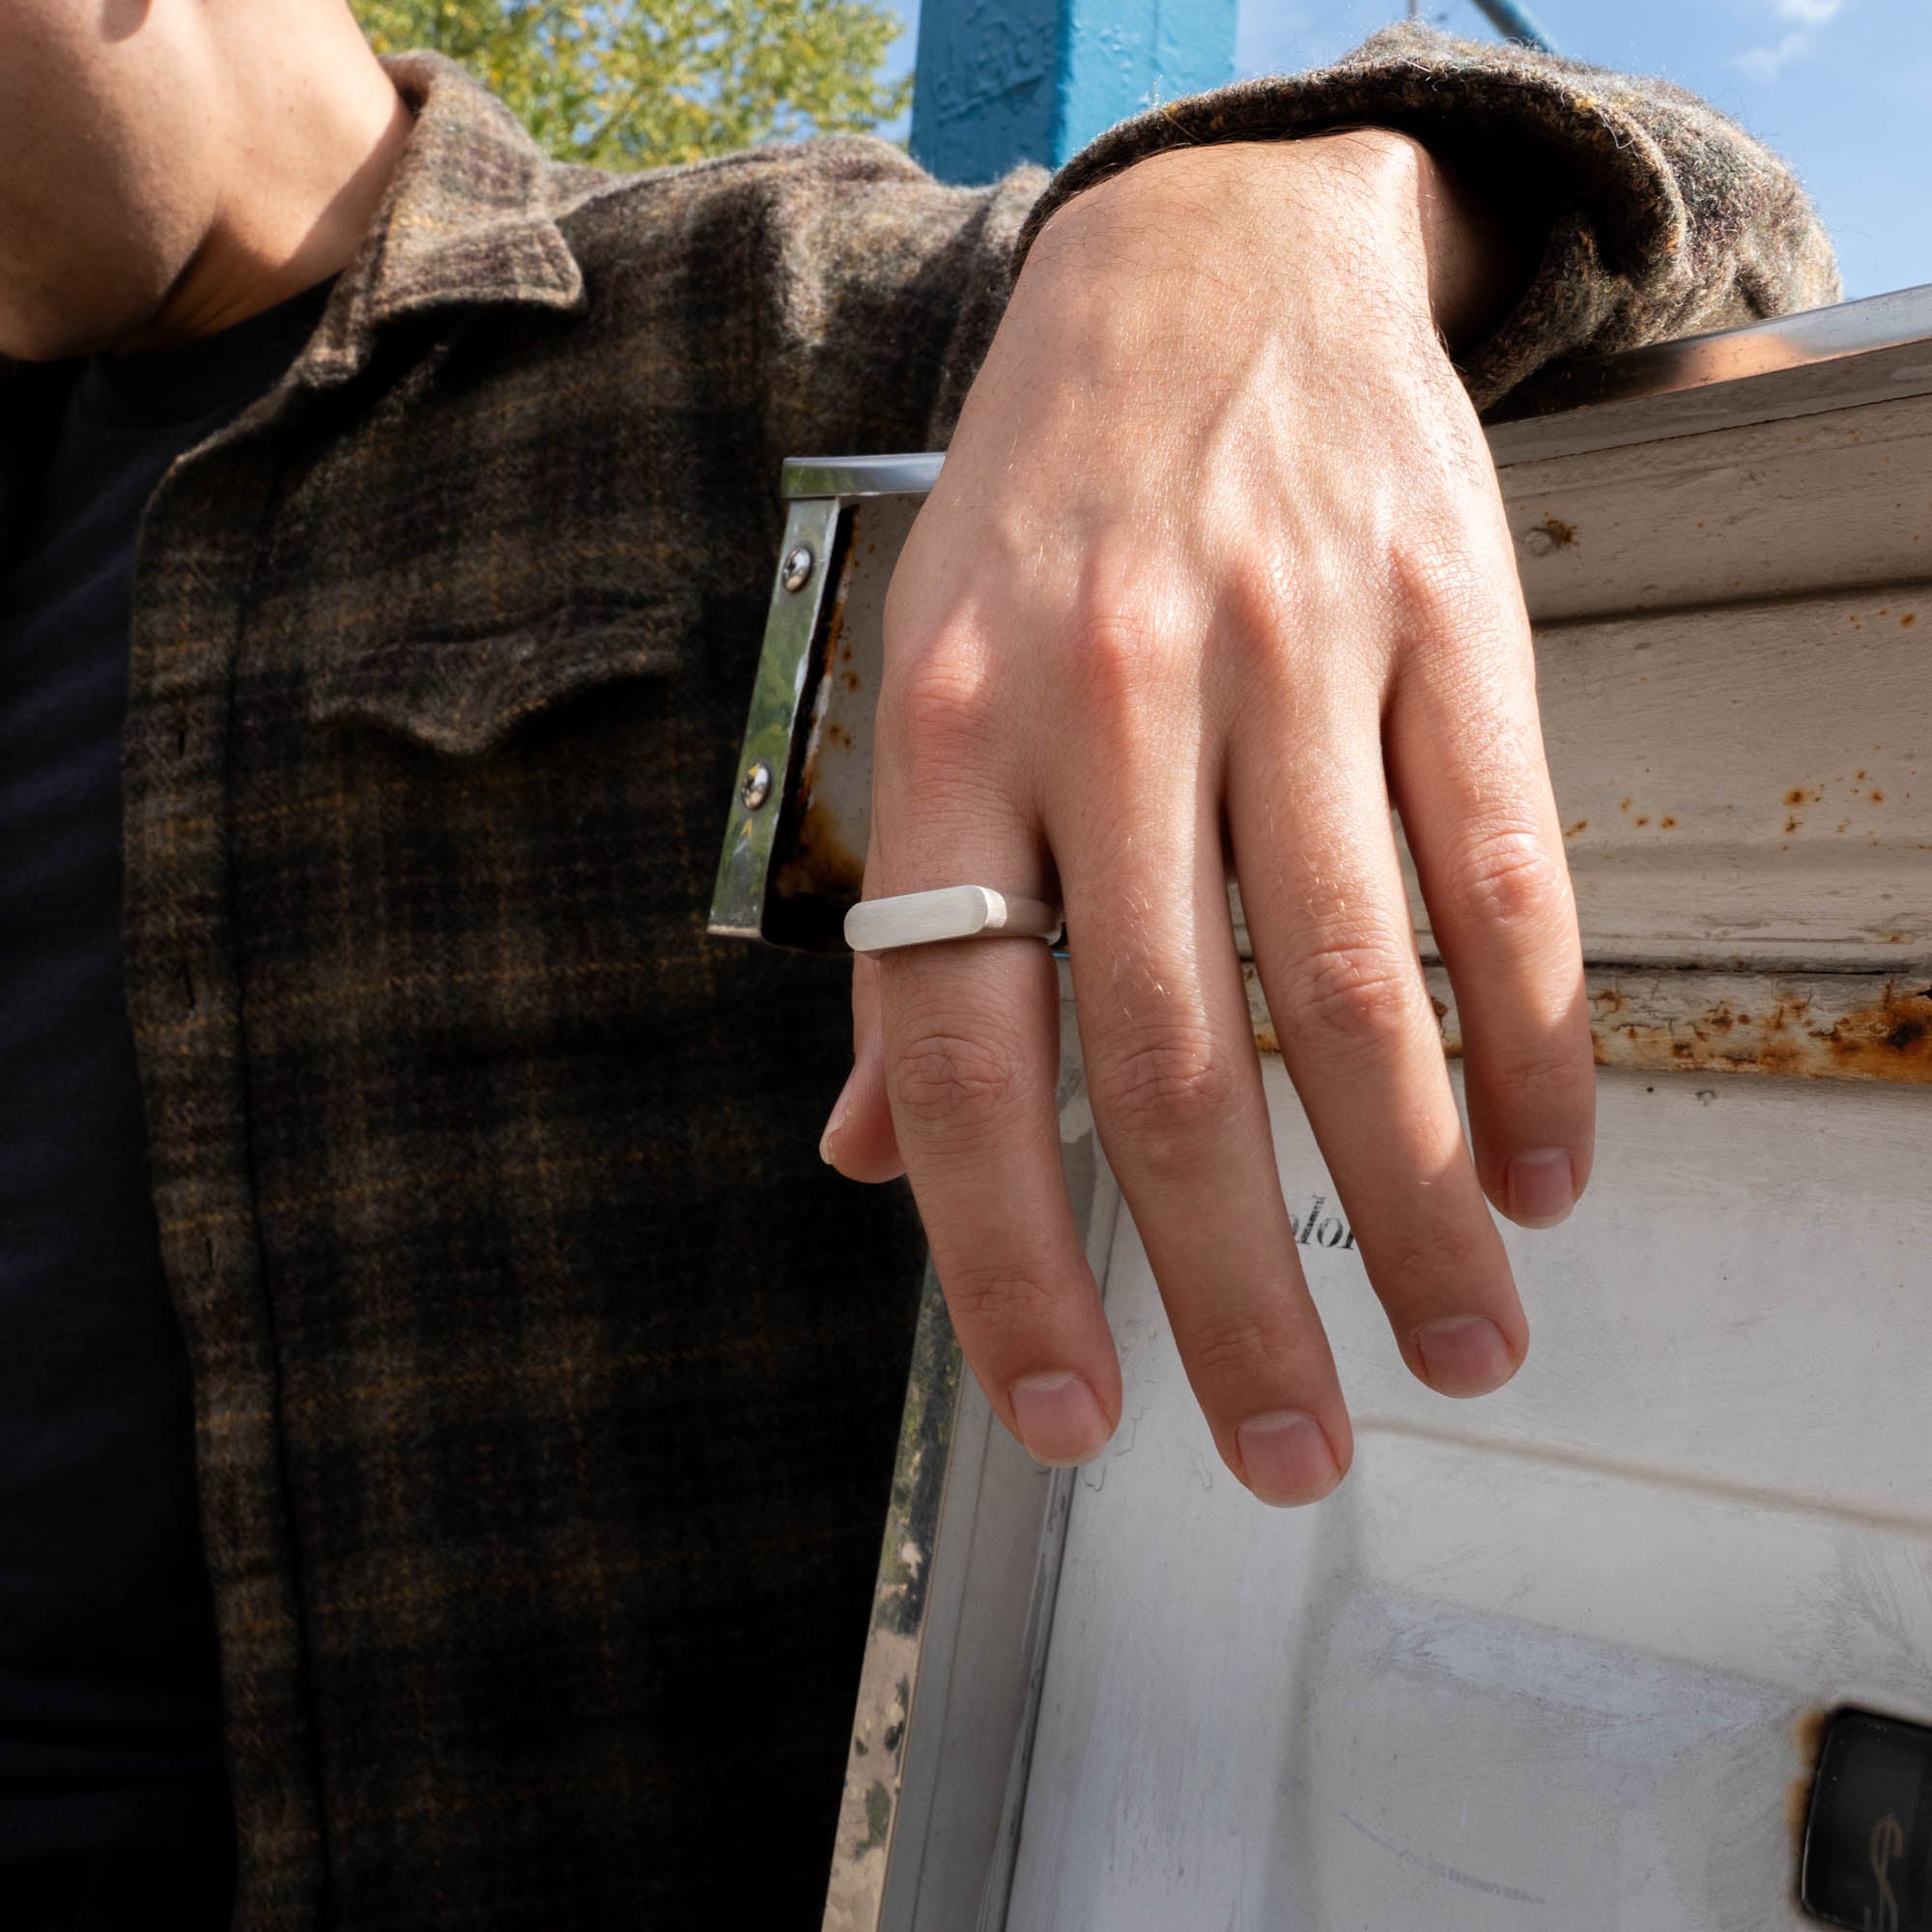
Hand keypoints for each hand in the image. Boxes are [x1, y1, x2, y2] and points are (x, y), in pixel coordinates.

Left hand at [820, 130, 1591, 1503]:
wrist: (1206, 263)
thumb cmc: (1043, 514)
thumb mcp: (919, 692)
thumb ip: (901, 940)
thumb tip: (861, 1157)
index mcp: (949, 742)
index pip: (954, 1052)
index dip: (1001, 1259)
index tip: (1072, 1416)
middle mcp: (1109, 703)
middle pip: (1168, 1059)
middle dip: (1234, 1289)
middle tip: (1290, 1446)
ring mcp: (1285, 654)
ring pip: (1351, 988)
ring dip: (1415, 1198)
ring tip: (1460, 1344)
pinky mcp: (1439, 616)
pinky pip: (1497, 865)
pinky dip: (1534, 1039)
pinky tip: (1544, 1165)